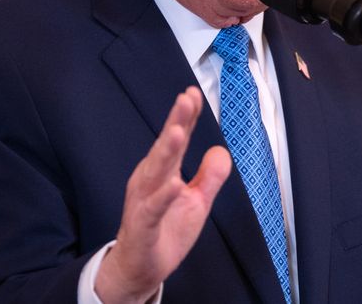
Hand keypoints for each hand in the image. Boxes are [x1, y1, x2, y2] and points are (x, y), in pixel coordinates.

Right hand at [95, 87, 231, 302]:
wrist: (140, 267)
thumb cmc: (165, 230)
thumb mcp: (197, 202)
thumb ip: (209, 176)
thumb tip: (221, 150)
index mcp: (163, 172)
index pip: (177, 139)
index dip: (185, 117)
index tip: (193, 93)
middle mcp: (150, 180)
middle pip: (165, 147)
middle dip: (175, 121)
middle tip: (186, 98)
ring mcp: (144, 201)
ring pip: (156, 172)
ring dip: (166, 150)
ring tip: (177, 130)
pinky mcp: (143, 225)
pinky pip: (154, 208)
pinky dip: (163, 196)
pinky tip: (174, 185)